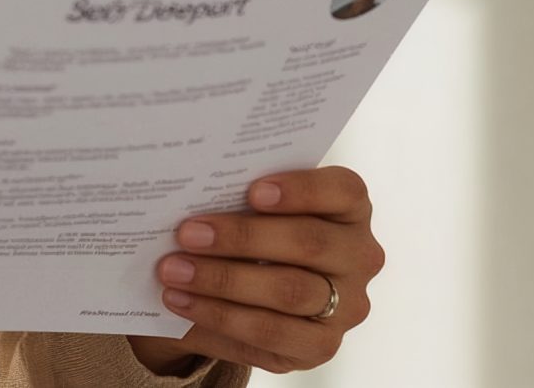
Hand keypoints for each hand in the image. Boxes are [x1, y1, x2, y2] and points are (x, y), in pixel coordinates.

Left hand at [126, 167, 383, 376]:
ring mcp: (348, 305)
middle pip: (309, 242)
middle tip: (187, 232)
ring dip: (223, 280)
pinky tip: (181, 301)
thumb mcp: (251, 208)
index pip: (343, 190)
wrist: (248, 291)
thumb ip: (237, 196)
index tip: (252, 190)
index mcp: (351, 207)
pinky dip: (220, 316)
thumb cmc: (251, 230)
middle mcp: (360, 255)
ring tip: (173, 270)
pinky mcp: (323, 345)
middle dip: (242, 238)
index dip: (301, 189)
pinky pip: (272, 333)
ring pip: (290, 291)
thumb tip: (187, 191)